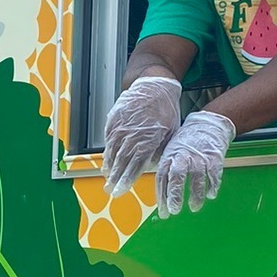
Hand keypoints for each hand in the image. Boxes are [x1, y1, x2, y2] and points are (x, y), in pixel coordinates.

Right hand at [103, 76, 182, 196]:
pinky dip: (107, 150)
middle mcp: (132, 135)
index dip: (126, 179)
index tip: (120, 190)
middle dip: (114, 178)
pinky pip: (108, 138)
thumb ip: (160, 149)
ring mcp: (121, 126)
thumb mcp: (170, 131)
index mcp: (147, 140)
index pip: (134, 165)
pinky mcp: (114, 119)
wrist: (154, 86)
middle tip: (110, 190)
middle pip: (120, 161)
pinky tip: (106, 159)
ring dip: (109, 166)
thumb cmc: (165, 109)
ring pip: (112, 150)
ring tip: (106, 177)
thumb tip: (152, 165)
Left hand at [155, 110, 236, 217]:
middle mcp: (183, 156)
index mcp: (170, 156)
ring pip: (196, 178)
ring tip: (194, 207)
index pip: (162, 177)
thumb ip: (166, 168)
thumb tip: (162, 193)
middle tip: (175, 210)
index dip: (162, 196)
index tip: (163, 212)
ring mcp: (199, 157)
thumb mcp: (171, 150)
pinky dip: (213, 185)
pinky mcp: (214, 157)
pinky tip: (211, 195)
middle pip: (176, 177)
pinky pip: (214, 174)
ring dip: (195, 195)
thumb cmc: (186, 141)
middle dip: (175, 195)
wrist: (207, 123)